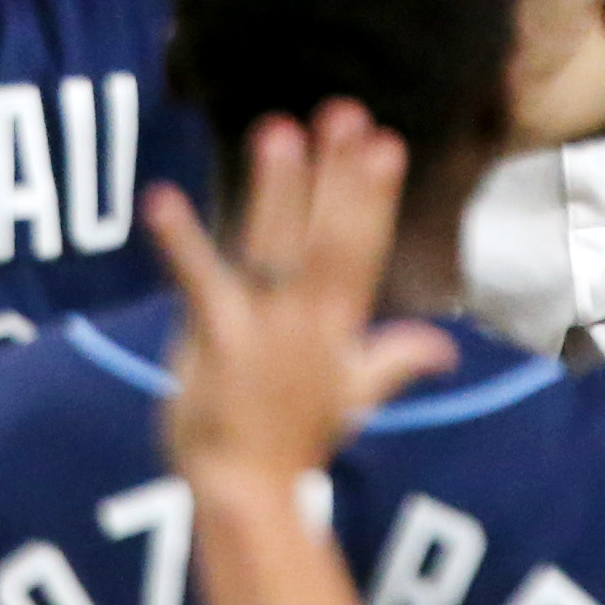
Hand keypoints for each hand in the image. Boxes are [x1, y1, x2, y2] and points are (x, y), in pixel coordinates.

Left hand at [153, 101, 446, 497]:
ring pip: (274, 246)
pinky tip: (159, 200)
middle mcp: (307, 320)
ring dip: (276, 188)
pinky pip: (199, 281)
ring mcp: (262, 328)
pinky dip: (181, 241)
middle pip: (329, 236)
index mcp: (339, 326)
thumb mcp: (355, 397)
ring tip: (278, 129)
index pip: (362, 248)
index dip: (372, 195)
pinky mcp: (214, 339)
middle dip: (337, 174)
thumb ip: (397, 359)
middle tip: (345, 112)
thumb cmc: (295, 442)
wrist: (247, 492)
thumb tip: (445, 347)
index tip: (384, 141)